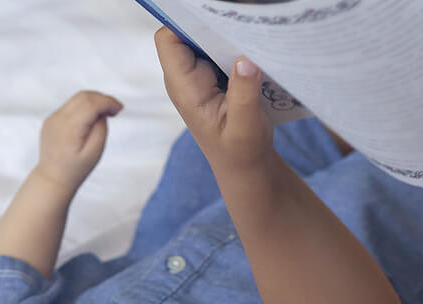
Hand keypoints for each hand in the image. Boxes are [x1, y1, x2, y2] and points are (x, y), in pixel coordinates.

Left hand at [35, 91, 122, 191]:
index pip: (91, 103)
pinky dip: (82, 108)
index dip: (108, 102)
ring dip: (93, 102)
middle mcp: (58, 119)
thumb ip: (100, 128)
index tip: (119, 108)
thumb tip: (101, 113)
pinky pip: (69, 107)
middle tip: (114, 111)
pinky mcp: (51, 120)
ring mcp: (52, 118)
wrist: (53, 178)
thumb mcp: (95, 152)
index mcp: (69, 127)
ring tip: (104, 114)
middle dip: (102, 99)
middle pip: (84, 96)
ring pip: (76, 99)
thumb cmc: (75, 170)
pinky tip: (89, 120)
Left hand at [154, 27, 272, 178]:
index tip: (217, 19)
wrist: (243, 164)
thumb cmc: (241, 151)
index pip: (169, 39)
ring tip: (251, 35)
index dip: (187, 23)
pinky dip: (235, 42)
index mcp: (185, 87)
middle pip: (187, 31)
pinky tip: (254, 47)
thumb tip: (246, 60)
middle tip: (242, 24)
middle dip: (211, 24)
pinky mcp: (213, 74)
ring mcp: (199, 74)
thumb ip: (244, 94)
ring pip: (204, 37)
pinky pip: (219, 47)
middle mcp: (186, 76)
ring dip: (226, 33)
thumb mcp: (246, 127)